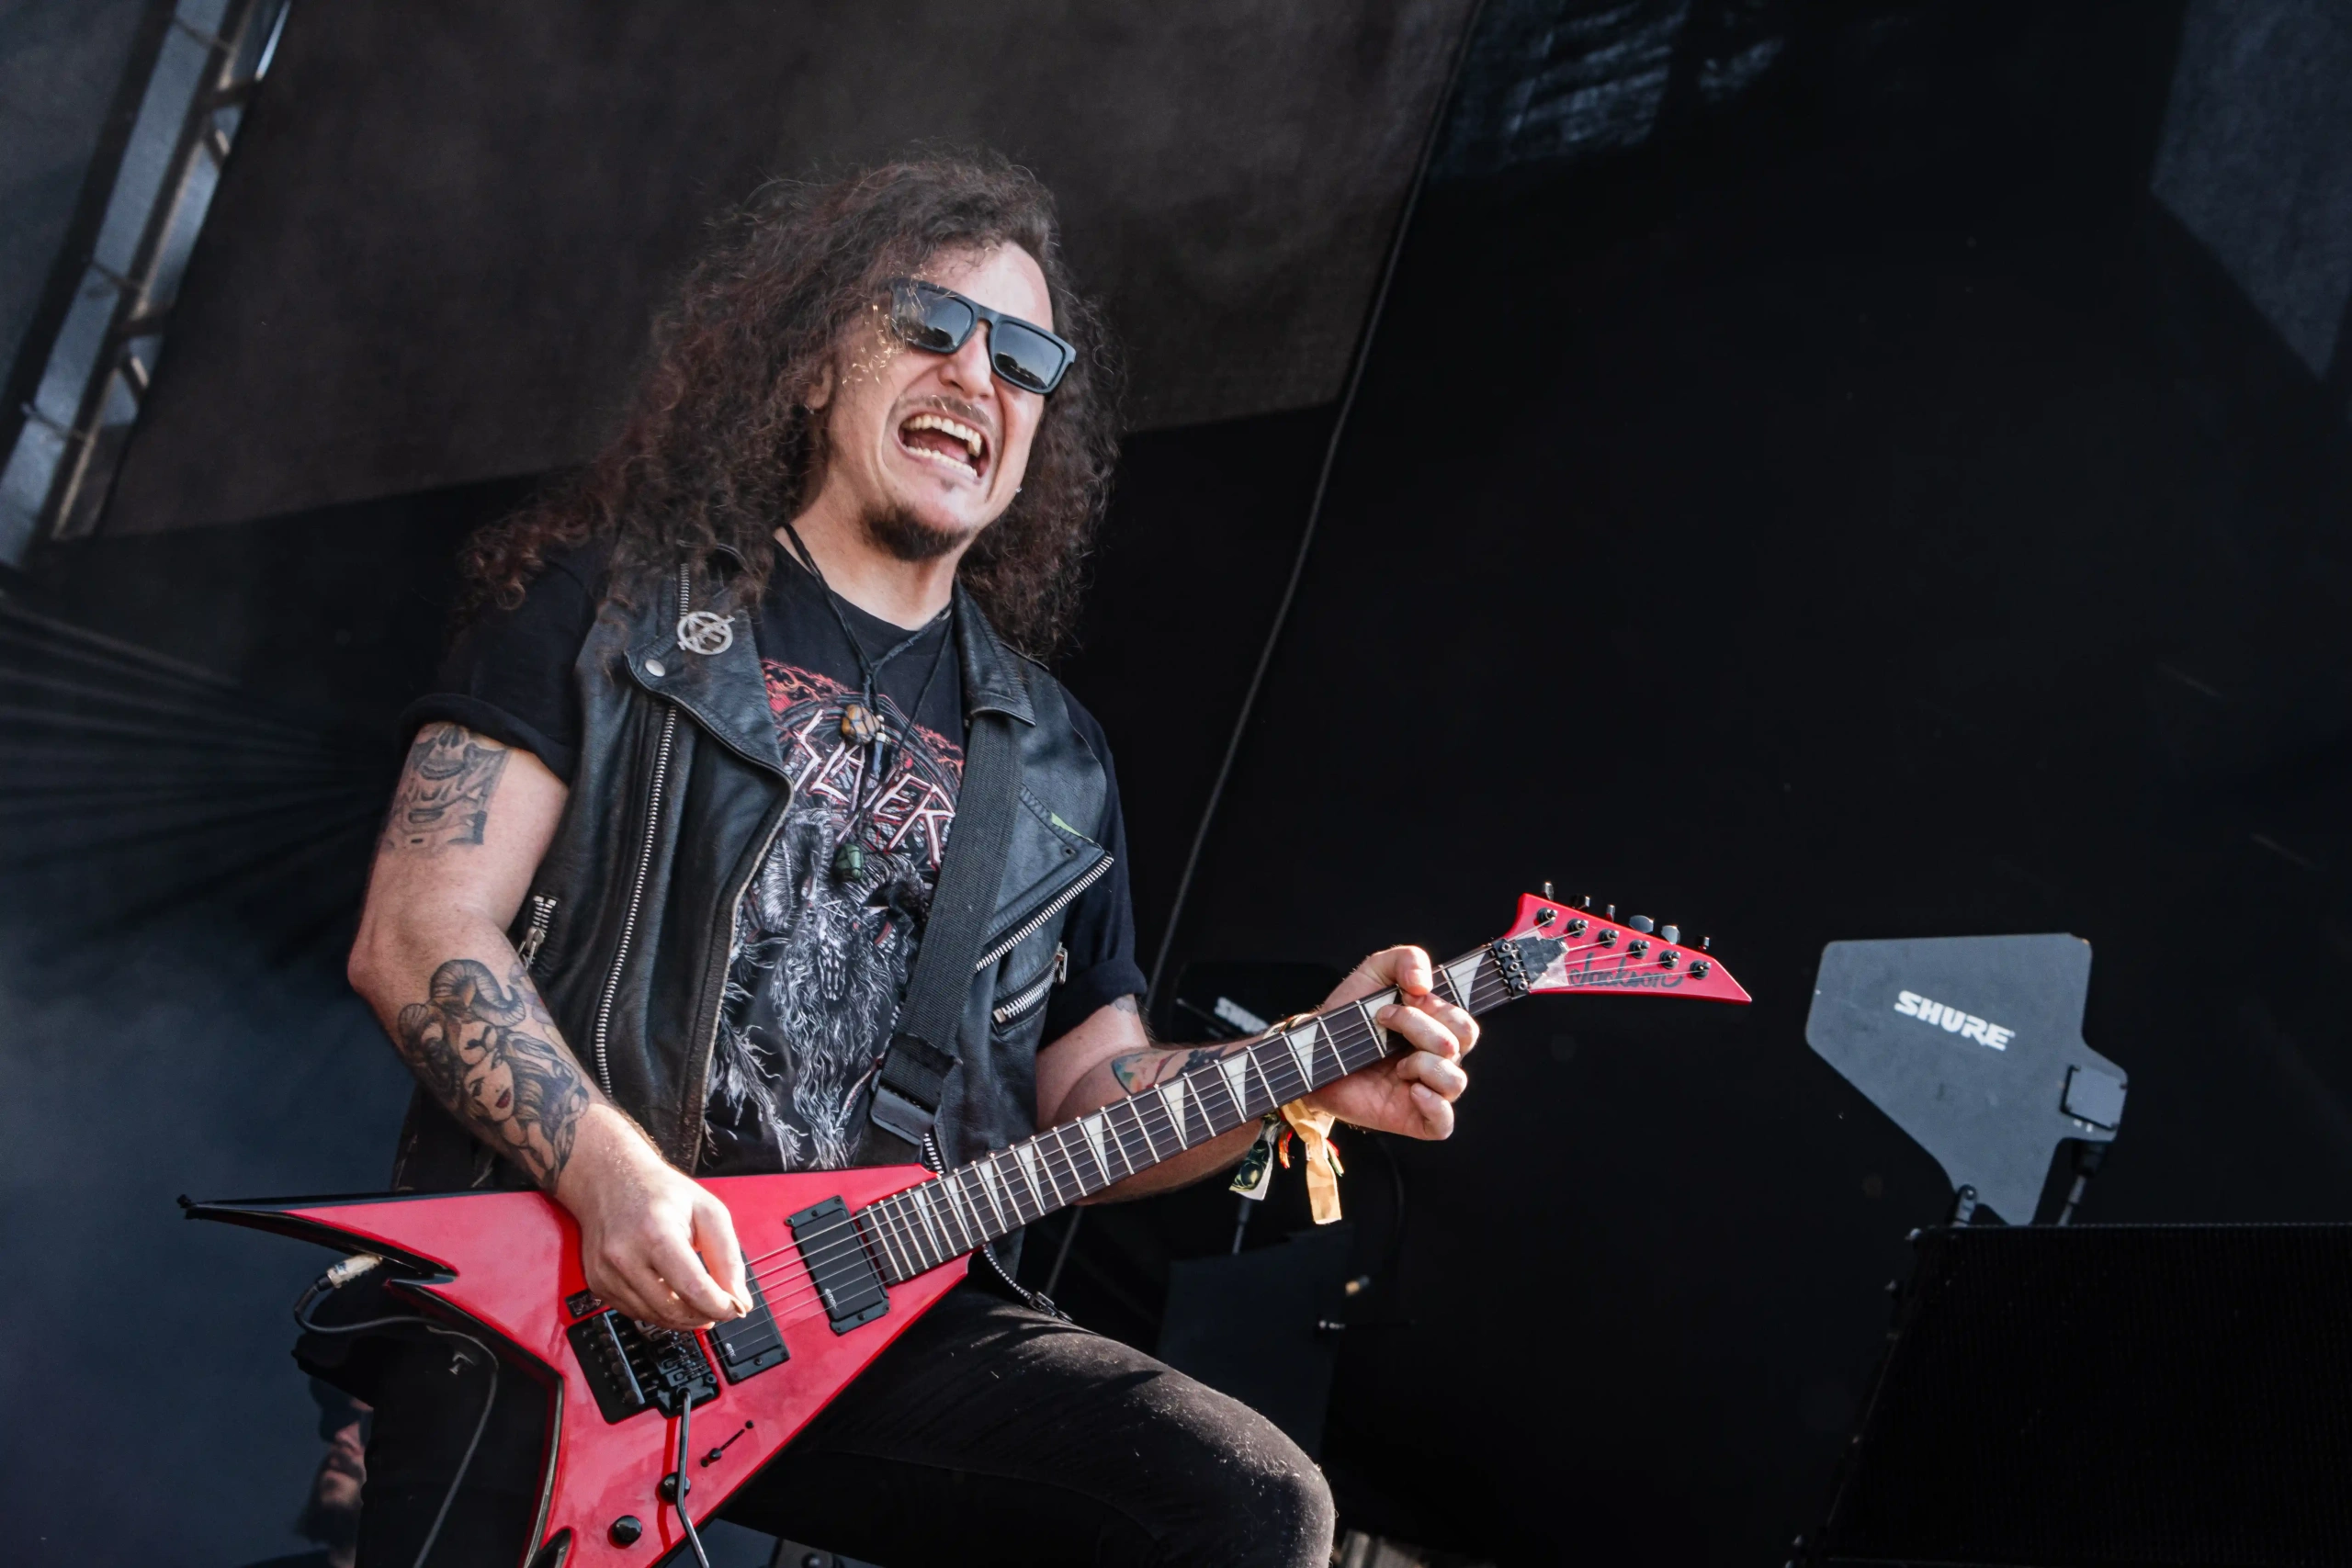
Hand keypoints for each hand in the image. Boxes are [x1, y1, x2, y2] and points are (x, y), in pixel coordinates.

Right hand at [553, 1104, 751, 1330]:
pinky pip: (635, 1313)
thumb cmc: (659, 1192)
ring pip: (654, 1317)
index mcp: (656, 1233)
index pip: (693, 1289)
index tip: (735, 1307)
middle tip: (720, 1306)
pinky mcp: (598, 1284)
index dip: (720, 1306)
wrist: (609, 1180)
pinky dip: (659, 1312)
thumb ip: (728, 1255)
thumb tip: (738, 1298)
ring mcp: (607, 1273)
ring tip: (699, 1302)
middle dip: (704, 1315)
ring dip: (682, 1318)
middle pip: (673, 1310)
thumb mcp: (708, 1210)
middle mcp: (625, 1256)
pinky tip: (672, 1296)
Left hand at [1301, 945, 1477, 1138]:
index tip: (1405, 996)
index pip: (1464, 1022)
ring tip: (1395, 1064)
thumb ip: (1407, 958)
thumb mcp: (1375, 971)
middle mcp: (1437, 1059)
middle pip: (1461, 1044)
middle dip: (1422, 1027)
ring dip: (1424, 1063)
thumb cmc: (1347, 1016)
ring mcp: (1427, 1089)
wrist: (1313, 1050)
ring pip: (1456, 1081)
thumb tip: (1424, 984)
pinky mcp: (1412, 1117)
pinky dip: (1435, 1105)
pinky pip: (1444, 1122)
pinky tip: (1411, 1089)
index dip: (1439, 1009)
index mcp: (1437, 1028)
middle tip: (1384, 1021)